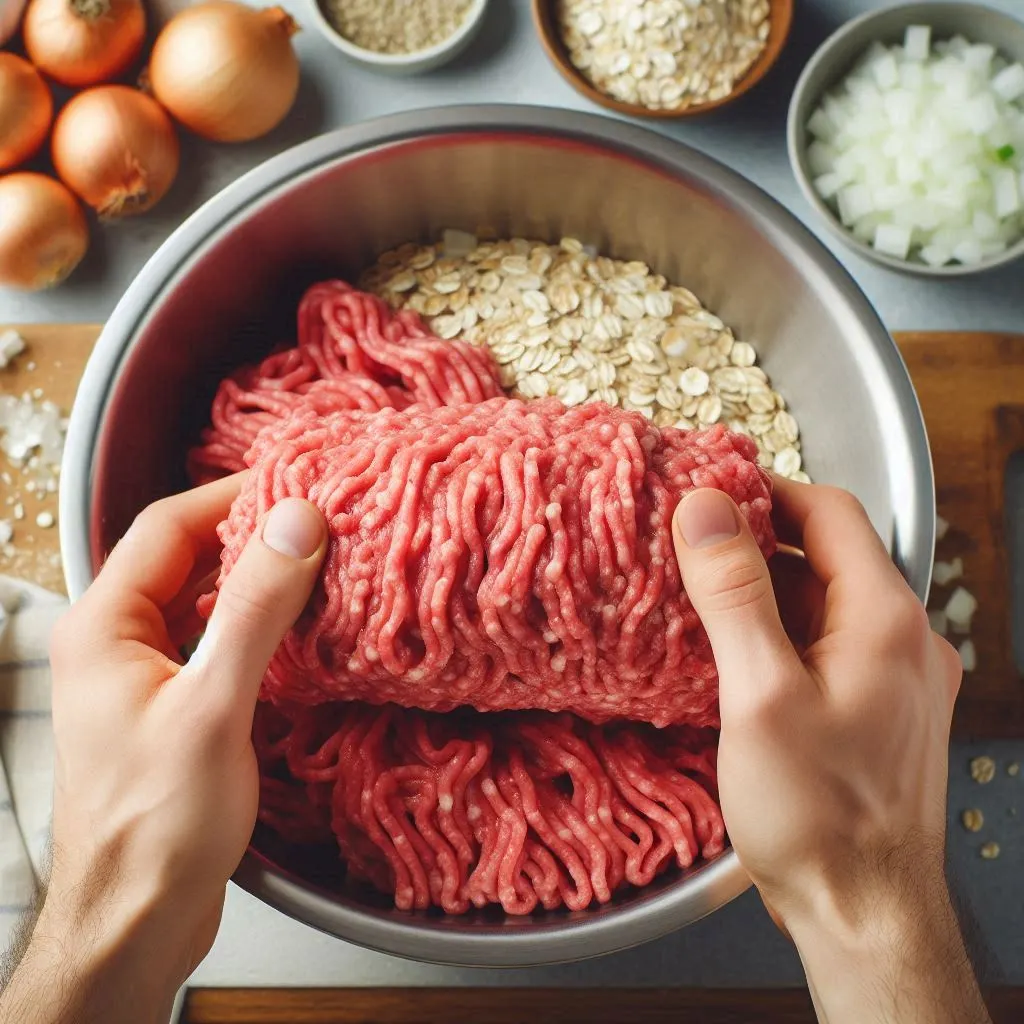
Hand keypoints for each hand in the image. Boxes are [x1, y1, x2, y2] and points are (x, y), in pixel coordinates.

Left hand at [0, 476, 325, 1023]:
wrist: (136, 918)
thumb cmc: (161, 821)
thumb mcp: (215, 704)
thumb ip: (255, 608)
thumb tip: (298, 520)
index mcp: (103, 624)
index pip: (169, 524)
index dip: (234, 494)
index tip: (300, 481)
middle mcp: (114, 640)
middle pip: (185, 555)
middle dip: (251, 532)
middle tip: (322, 519)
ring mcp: (141, 673)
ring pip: (202, 597)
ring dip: (256, 577)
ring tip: (320, 562)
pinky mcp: (171, 704)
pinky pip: (213, 638)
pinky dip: (254, 621)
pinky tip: (297, 626)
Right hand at [672, 478, 987, 1023]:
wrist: (866, 913)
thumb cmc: (817, 815)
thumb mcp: (759, 694)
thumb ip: (733, 593)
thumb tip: (702, 507)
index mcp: (886, 619)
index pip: (829, 512)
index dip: (765, 491)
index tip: (706, 492)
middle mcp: (904, 639)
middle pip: (827, 555)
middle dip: (756, 542)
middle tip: (688, 547)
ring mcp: (897, 677)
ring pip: (824, 602)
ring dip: (765, 591)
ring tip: (699, 597)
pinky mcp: (880, 711)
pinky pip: (827, 645)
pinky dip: (781, 633)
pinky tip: (734, 654)